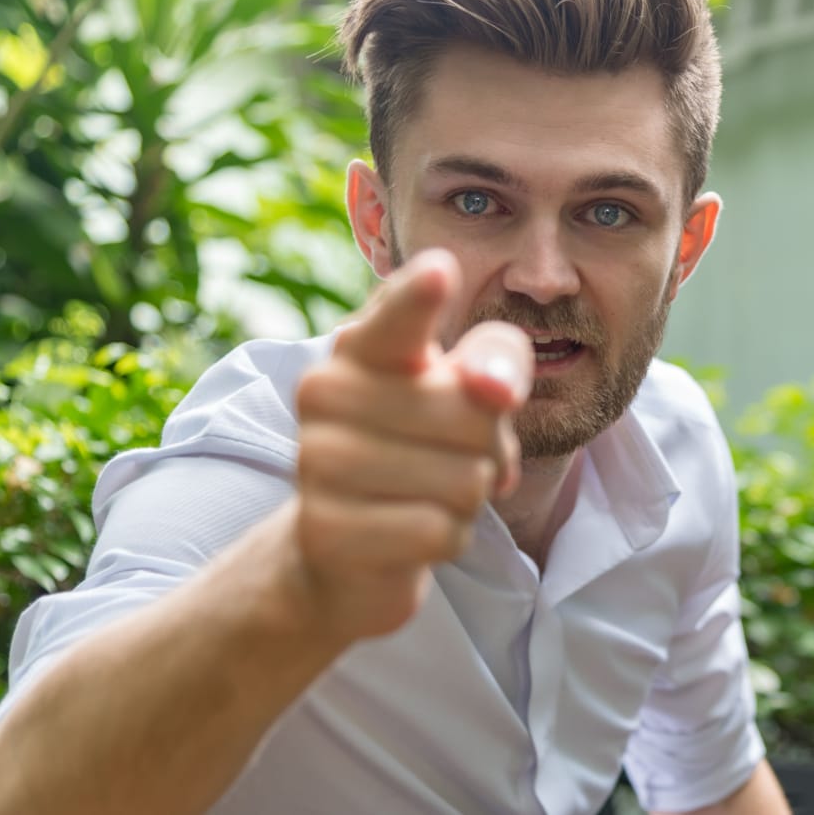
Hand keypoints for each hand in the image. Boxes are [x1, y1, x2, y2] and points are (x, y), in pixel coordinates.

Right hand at [287, 249, 533, 641]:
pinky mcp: (326, 529)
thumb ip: (496, 361)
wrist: (349, 545)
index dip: (420, 296)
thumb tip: (494, 388)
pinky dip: (448, 537)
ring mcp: (317, 461)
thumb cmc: (425, 445)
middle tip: (453, 457)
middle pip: (475, 416)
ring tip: (427, 493)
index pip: (400, 315)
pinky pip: (440, 532)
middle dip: (490, 449)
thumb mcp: (471, 391)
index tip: (442, 269)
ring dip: (468, 498)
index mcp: (364, 345)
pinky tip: (412, 529)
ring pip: (464, 480)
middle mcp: (326, 391)